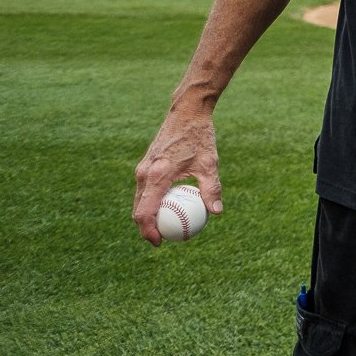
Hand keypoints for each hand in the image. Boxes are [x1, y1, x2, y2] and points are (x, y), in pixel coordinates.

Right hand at [133, 108, 222, 245]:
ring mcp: (142, 168)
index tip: (161, 243)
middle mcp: (144, 173)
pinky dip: (150, 201)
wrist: (187, 112)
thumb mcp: (210, 163)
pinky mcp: (145, 163)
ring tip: (164, 227)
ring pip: (139, 200)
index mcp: (157, 175)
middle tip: (162, 239)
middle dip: (146, 228)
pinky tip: (167, 207)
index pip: (145, 212)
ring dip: (147, 215)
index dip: (149, 231)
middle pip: (138, 209)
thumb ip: (212, 188)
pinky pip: (144, 189)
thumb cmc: (200, 137)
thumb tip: (217, 212)